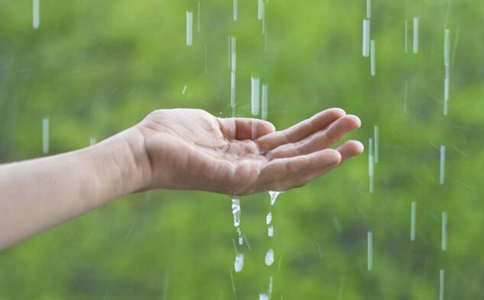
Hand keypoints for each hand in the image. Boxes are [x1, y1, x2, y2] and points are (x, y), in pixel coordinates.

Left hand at [133, 108, 362, 194]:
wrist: (141, 149)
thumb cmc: (171, 136)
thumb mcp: (213, 125)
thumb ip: (241, 128)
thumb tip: (268, 128)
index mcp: (244, 155)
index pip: (286, 145)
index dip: (312, 132)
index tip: (337, 117)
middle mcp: (249, 170)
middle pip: (296, 155)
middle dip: (327, 141)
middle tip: (357, 128)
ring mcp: (246, 178)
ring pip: (295, 167)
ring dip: (326, 154)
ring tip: (354, 141)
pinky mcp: (239, 181)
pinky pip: (279, 173)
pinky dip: (308, 165)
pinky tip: (330, 156)